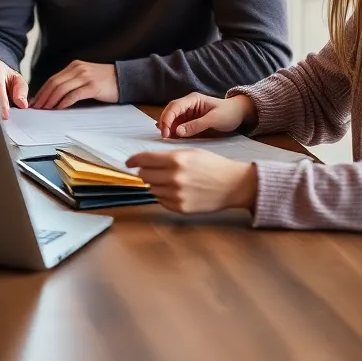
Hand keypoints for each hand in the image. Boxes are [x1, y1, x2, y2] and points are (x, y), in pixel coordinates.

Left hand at [31, 61, 118, 109]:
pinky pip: (74, 95)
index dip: (42, 91)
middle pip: (54, 83)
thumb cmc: (104, 81)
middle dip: (43, 96)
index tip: (35, 101)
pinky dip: (64, 102)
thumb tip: (54, 95)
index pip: (53, 79)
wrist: (124, 78)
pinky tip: (59, 108)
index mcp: (74, 66)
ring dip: (51, 100)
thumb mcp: (85, 76)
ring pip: (61, 89)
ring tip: (45, 110)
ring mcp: (85, 77)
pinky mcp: (93, 86)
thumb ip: (72, 82)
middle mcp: (78, 69)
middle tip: (36, 107)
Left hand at [126, 149, 257, 213]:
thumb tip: (145, 161)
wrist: (233, 185)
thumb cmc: (213, 165)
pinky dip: (164, 195)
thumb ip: (167, 156)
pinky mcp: (180, 208)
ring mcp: (176, 195)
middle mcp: (174, 178)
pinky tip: (177, 190)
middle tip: (151, 170)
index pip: (144, 160)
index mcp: (176, 160)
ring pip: (151, 189)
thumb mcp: (190, 152)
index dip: (133, 160)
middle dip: (145, 172)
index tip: (128, 162)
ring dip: (155, 184)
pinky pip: (161, 200)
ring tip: (170, 180)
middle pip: (144, 175)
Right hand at [158, 92, 256, 139]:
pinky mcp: (189, 121)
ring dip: (168, 128)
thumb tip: (177, 132)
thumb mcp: (214, 120)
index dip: (167, 119)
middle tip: (164, 137)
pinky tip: (171, 138)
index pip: (174, 107)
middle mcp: (187, 105)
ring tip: (167, 139)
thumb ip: (196, 125)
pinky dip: (173, 132)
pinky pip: (178, 126)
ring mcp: (188, 113)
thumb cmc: (228, 114)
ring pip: (172, 119)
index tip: (166, 132)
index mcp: (192, 99)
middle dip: (165, 123)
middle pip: (170, 112)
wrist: (238, 114)